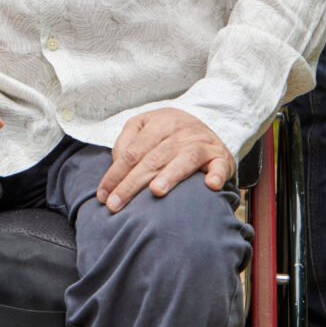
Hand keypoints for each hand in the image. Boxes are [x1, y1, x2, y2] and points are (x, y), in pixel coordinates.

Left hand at [96, 108, 234, 212]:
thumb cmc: (169, 134)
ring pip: (183, 159)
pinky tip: (210, 185)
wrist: (207, 127)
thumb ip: (127, 143)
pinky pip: (220, 166)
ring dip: (170, 175)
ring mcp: (202, 143)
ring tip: (156, 191)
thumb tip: (115, 165)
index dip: (116, 173)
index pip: (132, 151)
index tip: (104, 195)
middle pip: (152, 159)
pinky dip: (216, 175)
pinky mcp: (221, 157)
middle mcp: (180, 130)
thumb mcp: (145, 127)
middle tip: (116, 204)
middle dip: (132, 183)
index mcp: (158, 122)